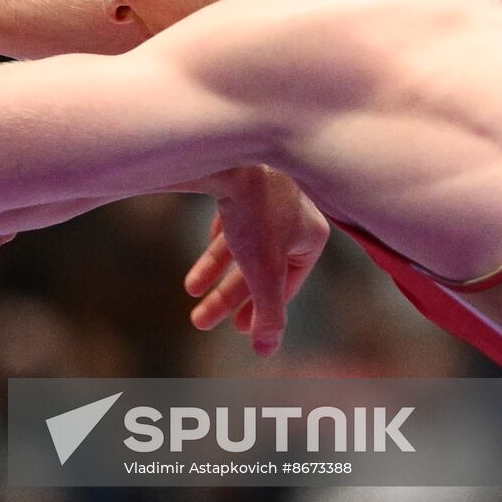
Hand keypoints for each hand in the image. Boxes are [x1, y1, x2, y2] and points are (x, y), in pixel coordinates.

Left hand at [184, 168, 328, 355]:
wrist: (227, 150)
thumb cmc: (255, 209)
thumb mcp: (265, 271)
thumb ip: (269, 313)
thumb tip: (267, 352)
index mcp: (312, 235)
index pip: (287, 285)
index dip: (261, 310)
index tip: (239, 330)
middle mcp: (293, 214)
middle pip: (258, 268)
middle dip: (228, 297)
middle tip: (202, 322)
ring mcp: (267, 195)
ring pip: (239, 246)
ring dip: (213, 274)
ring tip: (190, 294)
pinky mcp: (239, 181)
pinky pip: (229, 220)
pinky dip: (215, 244)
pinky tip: (200, 259)